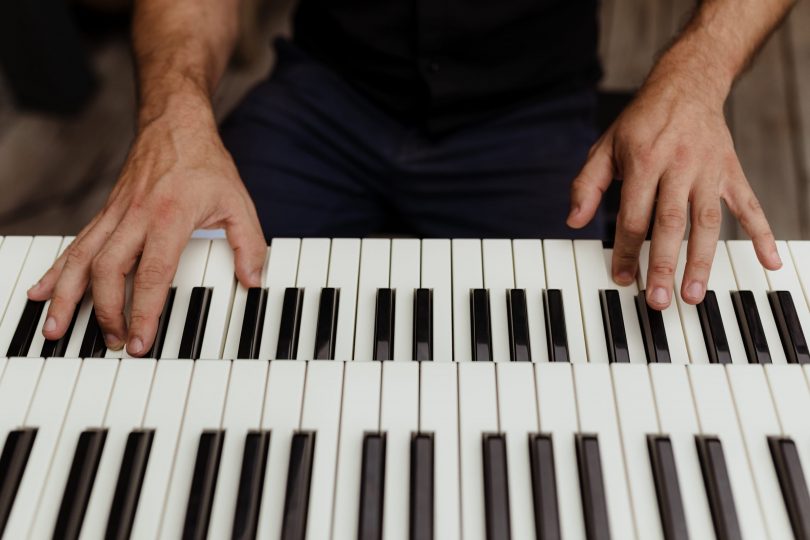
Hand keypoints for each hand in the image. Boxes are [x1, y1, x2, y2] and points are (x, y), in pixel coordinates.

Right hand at [28, 93, 265, 354]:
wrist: (174, 124)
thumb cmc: (206, 164)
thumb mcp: (239, 202)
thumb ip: (249, 244)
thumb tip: (253, 280)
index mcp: (169, 216)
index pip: (152, 272)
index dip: (143, 310)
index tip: (142, 339)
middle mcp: (136, 216)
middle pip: (108, 270)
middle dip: (106, 312)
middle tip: (115, 343)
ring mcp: (116, 215)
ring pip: (81, 259)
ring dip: (67, 296)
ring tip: (57, 328)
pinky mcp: (106, 214)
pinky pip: (76, 245)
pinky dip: (57, 271)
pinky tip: (43, 292)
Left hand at [567, 74, 780, 309]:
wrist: (687, 85)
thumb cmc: (641, 122)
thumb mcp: (605, 146)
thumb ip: (587, 185)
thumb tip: (574, 221)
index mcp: (644, 161)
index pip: (633, 215)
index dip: (625, 250)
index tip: (621, 278)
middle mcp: (678, 167)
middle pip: (670, 223)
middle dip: (663, 264)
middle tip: (657, 300)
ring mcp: (708, 171)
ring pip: (707, 222)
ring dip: (701, 261)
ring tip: (694, 295)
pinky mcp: (730, 172)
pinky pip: (749, 205)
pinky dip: (762, 233)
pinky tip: (769, 262)